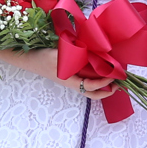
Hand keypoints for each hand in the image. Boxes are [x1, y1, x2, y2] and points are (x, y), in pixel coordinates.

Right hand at [0, 47, 120, 98]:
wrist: (27, 58)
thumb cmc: (43, 57)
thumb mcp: (61, 54)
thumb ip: (76, 55)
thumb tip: (95, 53)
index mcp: (70, 81)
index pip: (91, 86)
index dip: (104, 82)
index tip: (114, 75)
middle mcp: (72, 82)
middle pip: (92, 93)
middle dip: (107, 91)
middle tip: (119, 84)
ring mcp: (70, 79)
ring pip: (89, 87)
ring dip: (103, 84)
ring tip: (113, 76)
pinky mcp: (69, 74)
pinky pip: (85, 79)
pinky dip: (95, 77)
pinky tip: (100, 68)